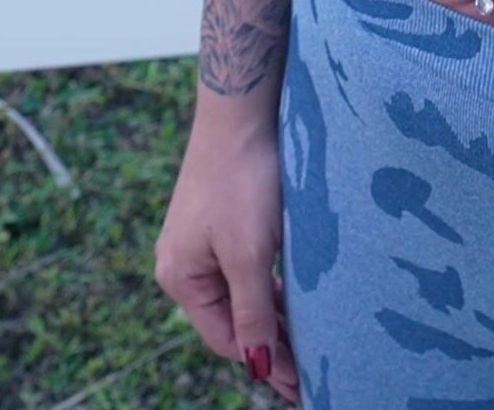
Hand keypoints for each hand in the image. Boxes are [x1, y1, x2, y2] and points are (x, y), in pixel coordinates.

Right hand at [155, 105, 298, 401]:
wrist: (241, 110)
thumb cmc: (242, 180)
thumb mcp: (249, 255)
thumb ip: (254, 311)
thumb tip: (258, 364)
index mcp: (180, 278)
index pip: (225, 340)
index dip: (264, 362)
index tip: (302, 383)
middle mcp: (184, 264)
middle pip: (231, 321)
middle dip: (270, 344)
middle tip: (313, 370)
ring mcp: (202, 243)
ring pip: (242, 295)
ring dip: (275, 316)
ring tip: (312, 341)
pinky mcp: (223, 223)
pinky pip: (247, 270)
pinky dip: (273, 288)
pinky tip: (299, 298)